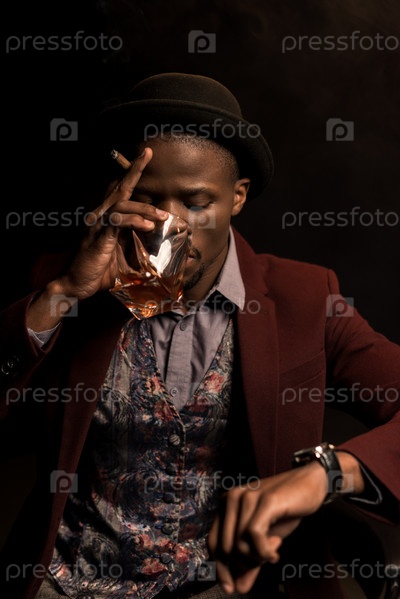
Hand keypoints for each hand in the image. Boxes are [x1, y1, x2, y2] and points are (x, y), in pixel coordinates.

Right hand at [55, 147, 168, 300]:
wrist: (75, 286)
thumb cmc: (98, 271)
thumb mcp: (119, 253)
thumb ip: (131, 240)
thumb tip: (151, 235)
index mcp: (104, 217)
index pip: (118, 190)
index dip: (130, 173)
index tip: (144, 156)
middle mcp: (98, 216)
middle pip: (119, 188)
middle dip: (134, 170)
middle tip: (148, 154)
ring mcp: (97, 226)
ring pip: (122, 205)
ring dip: (144, 209)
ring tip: (162, 217)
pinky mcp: (99, 238)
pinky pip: (118, 223)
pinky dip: (134, 222)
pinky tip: (147, 226)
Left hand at [207, 462, 326, 594]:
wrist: (310, 484)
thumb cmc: (285, 510)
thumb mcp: (265, 539)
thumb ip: (250, 561)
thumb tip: (238, 588)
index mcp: (227, 505)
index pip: (214, 542)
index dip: (220, 569)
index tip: (230, 589)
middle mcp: (232, 498)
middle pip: (226, 548)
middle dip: (245, 564)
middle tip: (265, 560)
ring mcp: (247, 497)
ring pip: (239, 544)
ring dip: (258, 557)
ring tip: (273, 551)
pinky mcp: (265, 500)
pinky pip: (254, 535)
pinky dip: (265, 551)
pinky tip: (276, 550)